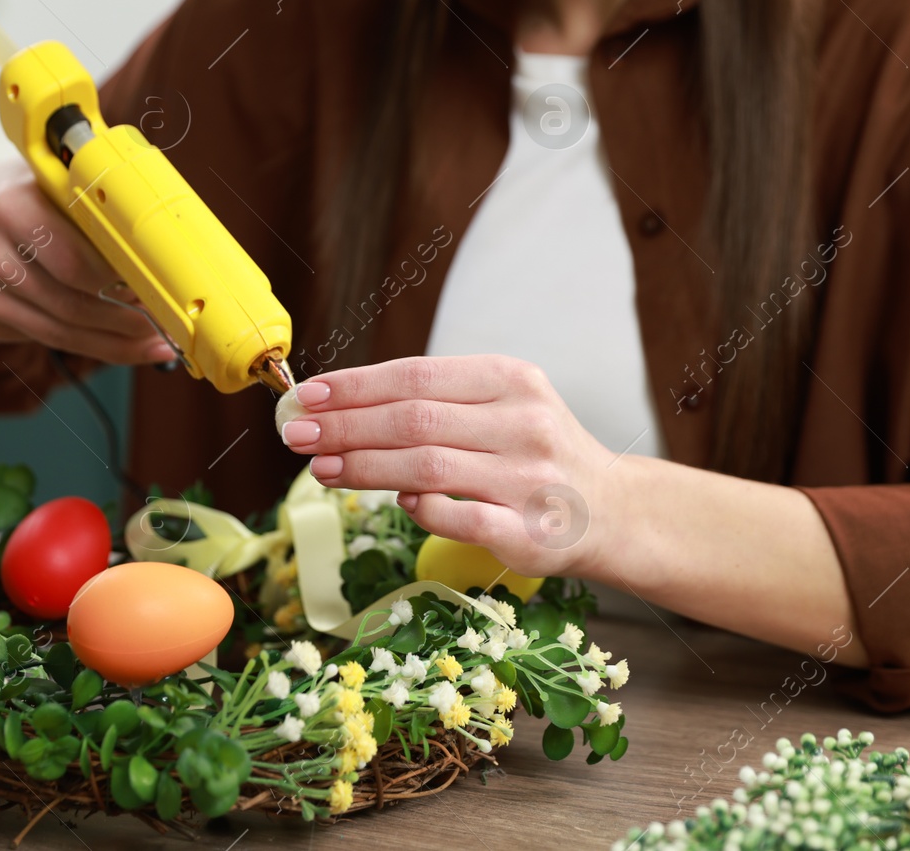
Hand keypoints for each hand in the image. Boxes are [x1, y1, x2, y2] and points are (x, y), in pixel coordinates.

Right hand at [0, 159, 176, 382]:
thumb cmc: (32, 193)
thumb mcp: (60, 185)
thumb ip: (97, 216)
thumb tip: (158, 262)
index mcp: (9, 205)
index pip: (73, 264)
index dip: (120, 286)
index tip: (157, 296)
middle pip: (68, 306)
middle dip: (124, 324)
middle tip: (163, 330)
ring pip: (57, 333)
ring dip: (112, 343)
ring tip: (151, 344)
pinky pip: (41, 340)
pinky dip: (84, 344)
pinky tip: (112, 338)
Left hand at [279, 354, 618, 577]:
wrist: (613, 510)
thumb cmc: (538, 454)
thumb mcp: (502, 406)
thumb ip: (438, 401)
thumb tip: (342, 406)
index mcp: (512, 381)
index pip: (417, 376)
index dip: (354, 386)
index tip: (308, 396)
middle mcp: (524, 424)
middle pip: (414, 420)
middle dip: (346, 427)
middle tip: (296, 435)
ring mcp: (528, 480)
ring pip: (427, 467)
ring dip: (363, 468)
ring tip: (321, 468)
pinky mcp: (529, 532)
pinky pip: (458, 518)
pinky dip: (421, 509)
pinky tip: (396, 503)